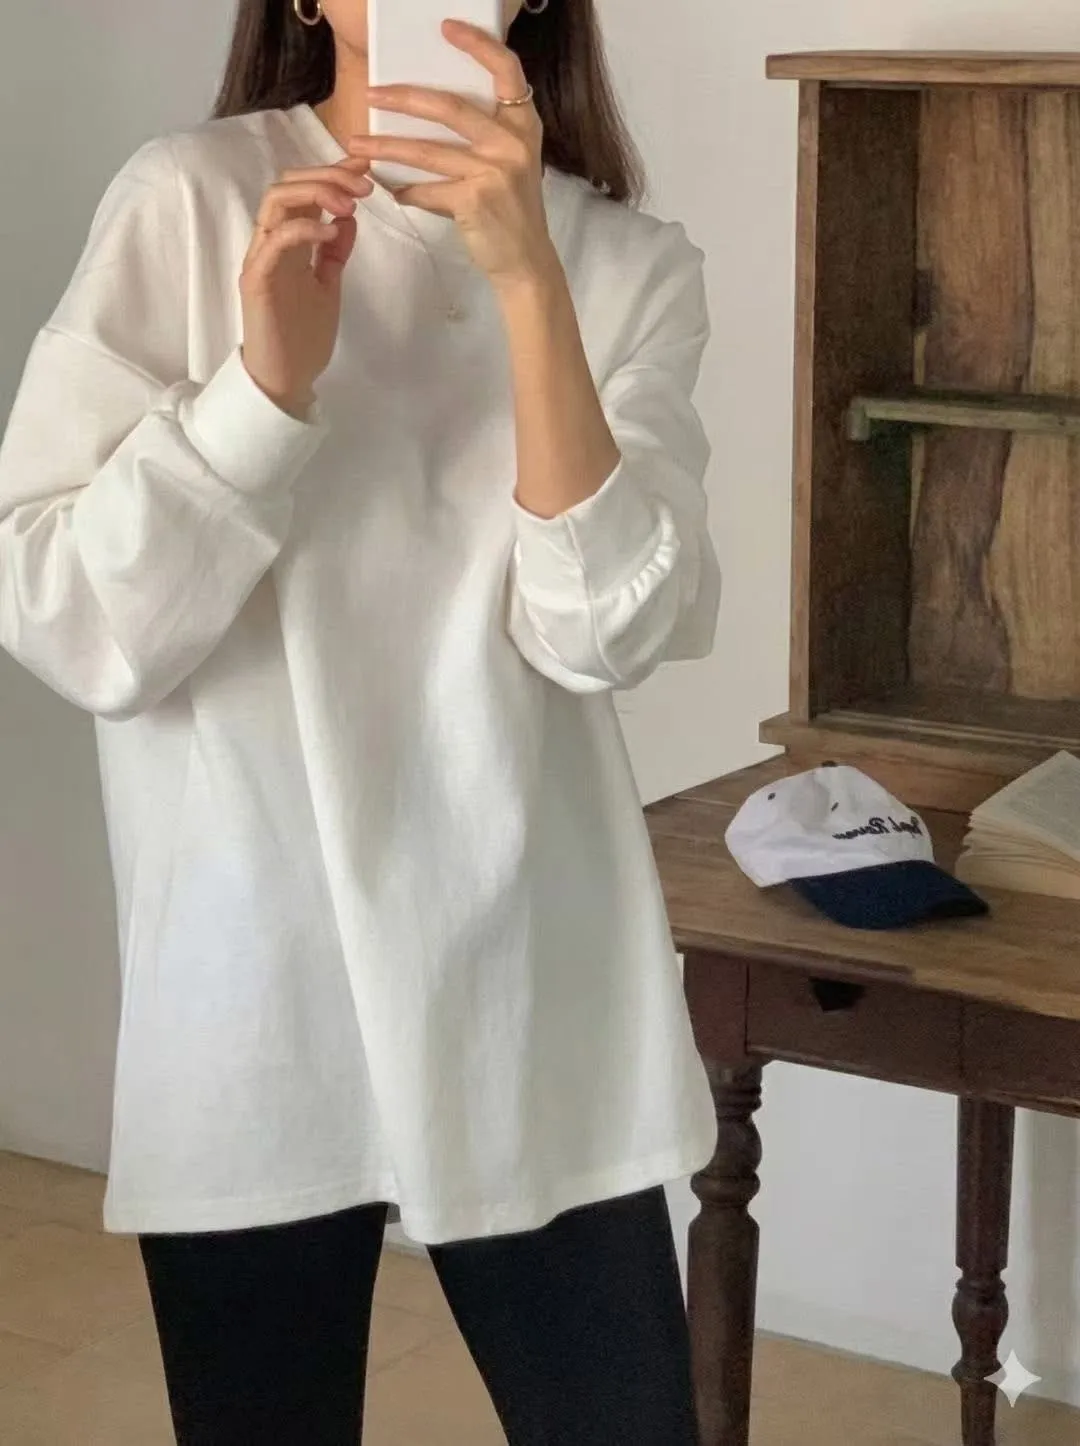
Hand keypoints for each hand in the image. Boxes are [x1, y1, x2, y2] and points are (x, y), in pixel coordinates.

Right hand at [239, 161, 372, 417]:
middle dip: (328, 177)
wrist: (287, 380)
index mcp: (287, 243)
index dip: (332, 173)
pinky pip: (275, 240)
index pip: (303, 193)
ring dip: (316, 193)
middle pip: (288, 186)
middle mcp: (270, 243)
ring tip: (350, 205)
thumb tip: (346, 217)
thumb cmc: (303, 338)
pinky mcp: (257, 279)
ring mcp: (261, 259)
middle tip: (365, 187)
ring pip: (276, 201)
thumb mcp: (328, 286)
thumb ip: (334, 252)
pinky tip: (331, 231)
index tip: (365, 167)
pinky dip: (304, 228)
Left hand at [351, 20, 557, 289]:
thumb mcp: (510, 162)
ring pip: (428, 151)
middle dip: (404, 99)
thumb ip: (483, 134)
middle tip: (371, 94)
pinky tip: (394, 191)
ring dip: (386, 148)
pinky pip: (427, 190)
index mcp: (523, 124)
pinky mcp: (474, 201)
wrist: (526, 261)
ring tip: (355, 146)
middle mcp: (513, 143)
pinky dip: (407, 192)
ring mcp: (495, 172)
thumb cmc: (510, 209)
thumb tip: (426, 108)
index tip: (446, 28)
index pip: (506, 69)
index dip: (477, 45)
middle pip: (450, 107)